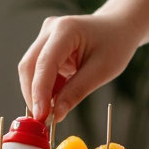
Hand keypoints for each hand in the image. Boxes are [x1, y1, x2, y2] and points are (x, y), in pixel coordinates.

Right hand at [18, 13, 139, 121]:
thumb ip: (76, 92)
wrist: (118, 27)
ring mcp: (45, 37)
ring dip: (38, 94)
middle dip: (34, 96)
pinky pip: (38, 72)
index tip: (41, 117)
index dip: (39, 92)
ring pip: (30, 71)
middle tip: (44, 121)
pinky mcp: (45, 47)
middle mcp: (50, 30)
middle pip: (29, 67)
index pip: (44, 64)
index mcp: (65, 30)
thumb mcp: (101, 71)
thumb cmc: (115, 44)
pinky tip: (58, 96)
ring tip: (55, 109)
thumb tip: (55, 114)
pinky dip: (45, 89)